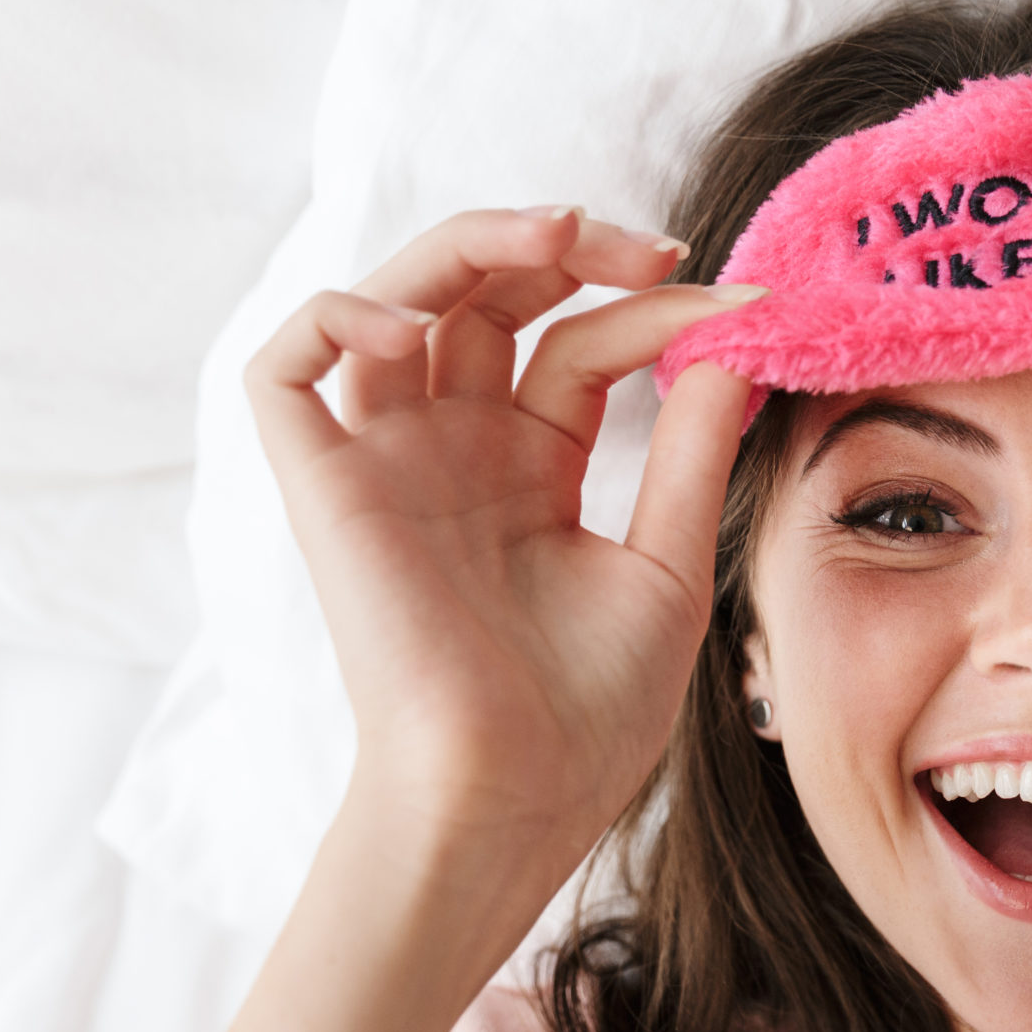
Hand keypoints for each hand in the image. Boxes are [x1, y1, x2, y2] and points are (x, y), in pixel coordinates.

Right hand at [247, 207, 759, 896]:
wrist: (513, 798)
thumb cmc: (587, 718)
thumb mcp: (667, 565)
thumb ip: (692, 451)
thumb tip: (740, 340)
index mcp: (527, 469)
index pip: (578, 342)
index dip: (653, 309)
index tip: (743, 304)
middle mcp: (452, 449)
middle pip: (485, 292)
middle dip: (564, 243)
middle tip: (649, 247)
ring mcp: (386, 460)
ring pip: (396, 293)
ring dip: (472, 239)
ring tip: (563, 232)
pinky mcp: (323, 484)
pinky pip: (289, 360)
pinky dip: (341, 310)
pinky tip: (421, 324)